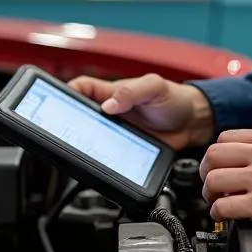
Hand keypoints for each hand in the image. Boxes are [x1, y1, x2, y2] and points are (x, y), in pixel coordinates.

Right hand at [68, 73, 215, 150]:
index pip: (81, 88)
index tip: (57, 102)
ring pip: (90, 138)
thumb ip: (131, 92)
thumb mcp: (154, 87)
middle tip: (62, 132)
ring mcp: (116, 132)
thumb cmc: (174, 98)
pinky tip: (100, 164)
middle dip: (68, 123)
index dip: (67, 93)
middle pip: (80, 117)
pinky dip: (101, 160)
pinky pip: (107, 156)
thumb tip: (108, 105)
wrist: (193, 122)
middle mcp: (110, 112)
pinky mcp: (124, 150)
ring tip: (76, 151)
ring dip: (83, 144)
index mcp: (112, 92)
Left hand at [199, 128, 251, 242]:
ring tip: (216, 201)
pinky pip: (223, 207)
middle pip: (213, 155)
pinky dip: (217, 213)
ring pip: (214, 180)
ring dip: (209, 194)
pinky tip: (223, 216)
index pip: (225, 137)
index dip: (216, 155)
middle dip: (206, 172)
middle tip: (210, 184)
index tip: (217, 166)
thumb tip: (239, 158)